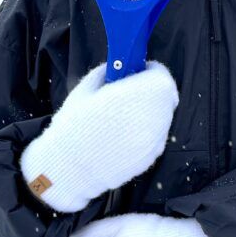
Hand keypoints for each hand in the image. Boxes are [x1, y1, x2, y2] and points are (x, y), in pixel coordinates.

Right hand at [20, 62, 177, 212]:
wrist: (69, 168)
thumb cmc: (74, 125)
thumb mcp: (86, 89)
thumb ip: (107, 73)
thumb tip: (117, 68)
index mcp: (140, 93)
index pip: (161, 75)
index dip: (150, 72)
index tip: (137, 73)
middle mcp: (155, 114)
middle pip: (166, 96)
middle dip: (152, 92)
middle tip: (131, 94)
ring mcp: (156, 138)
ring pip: (163, 116)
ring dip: (150, 112)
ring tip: (123, 117)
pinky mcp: (152, 156)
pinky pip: (156, 136)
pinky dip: (146, 132)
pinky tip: (123, 136)